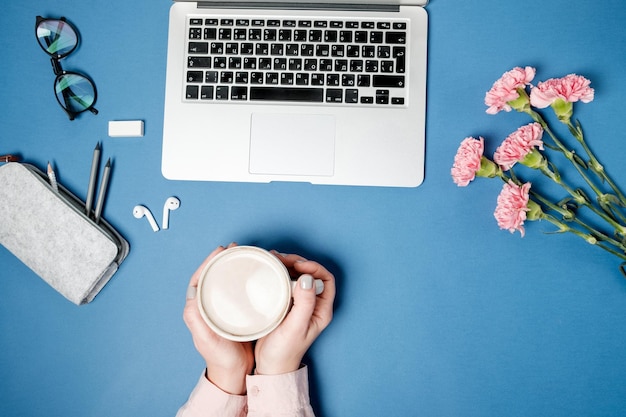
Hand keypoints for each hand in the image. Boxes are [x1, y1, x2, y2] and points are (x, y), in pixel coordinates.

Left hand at [183, 244, 253, 394]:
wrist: (234, 373)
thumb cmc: (220, 358)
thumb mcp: (206, 338)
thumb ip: (196, 319)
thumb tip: (192, 293)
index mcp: (197, 310)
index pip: (199, 279)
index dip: (208, 263)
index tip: (219, 251)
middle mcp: (208, 307)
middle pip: (212, 277)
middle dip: (221, 260)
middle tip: (234, 248)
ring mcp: (222, 310)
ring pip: (224, 282)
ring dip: (231, 267)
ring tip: (243, 256)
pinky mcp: (235, 313)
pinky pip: (236, 291)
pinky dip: (241, 280)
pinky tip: (252, 275)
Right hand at [254, 252, 335, 374]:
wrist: (270, 366)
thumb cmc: (284, 351)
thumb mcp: (295, 327)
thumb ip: (304, 303)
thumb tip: (307, 278)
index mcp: (321, 310)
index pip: (326, 279)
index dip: (314, 268)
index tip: (298, 266)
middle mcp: (313, 305)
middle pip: (311, 274)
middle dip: (299, 263)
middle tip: (282, 258)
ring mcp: (299, 304)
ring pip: (298, 276)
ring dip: (288, 265)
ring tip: (274, 259)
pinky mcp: (286, 304)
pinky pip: (286, 282)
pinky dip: (279, 273)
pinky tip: (270, 269)